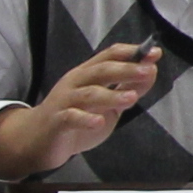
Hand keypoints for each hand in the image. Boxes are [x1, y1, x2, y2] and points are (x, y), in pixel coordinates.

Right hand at [0, 43, 158, 179]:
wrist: (37, 140)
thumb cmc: (75, 118)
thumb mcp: (106, 104)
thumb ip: (126, 89)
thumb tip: (150, 72)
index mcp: (88, 74)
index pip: (110, 55)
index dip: (132, 53)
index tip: (154, 53)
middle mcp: (76, 82)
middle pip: (101, 70)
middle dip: (125, 69)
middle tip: (147, 70)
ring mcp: (65, 101)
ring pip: (89, 93)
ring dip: (111, 95)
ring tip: (132, 98)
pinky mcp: (57, 121)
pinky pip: (70, 117)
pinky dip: (85, 119)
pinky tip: (98, 122)